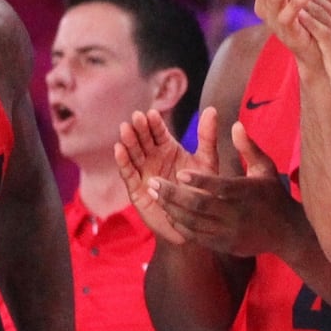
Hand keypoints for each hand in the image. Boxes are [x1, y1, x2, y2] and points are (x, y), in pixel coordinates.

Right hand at [114, 108, 212, 243]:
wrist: (196, 221)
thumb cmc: (202, 190)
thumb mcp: (207, 161)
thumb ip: (207, 137)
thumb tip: (212, 109)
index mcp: (168, 148)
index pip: (158, 132)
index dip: (154, 124)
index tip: (152, 114)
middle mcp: (153, 158)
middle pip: (143, 140)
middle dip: (139, 128)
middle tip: (137, 117)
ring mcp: (143, 172)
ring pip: (133, 153)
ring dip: (128, 141)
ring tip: (125, 129)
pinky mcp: (136, 188)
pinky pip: (128, 173)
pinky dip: (122, 161)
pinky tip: (118, 150)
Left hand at [160, 120, 303, 257]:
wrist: (287, 233)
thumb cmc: (273, 194)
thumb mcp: (265, 168)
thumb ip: (248, 147)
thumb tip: (235, 124)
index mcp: (245, 192)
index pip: (218, 186)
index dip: (198, 180)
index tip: (179, 172)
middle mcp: (236, 214)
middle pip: (199, 205)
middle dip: (173, 194)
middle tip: (153, 183)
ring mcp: (229, 232)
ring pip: (193, 222)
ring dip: (171, 209)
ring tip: (155, 196)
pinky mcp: (224, 245)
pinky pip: (197, 237)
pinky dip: (181, 225)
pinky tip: (169, 213)